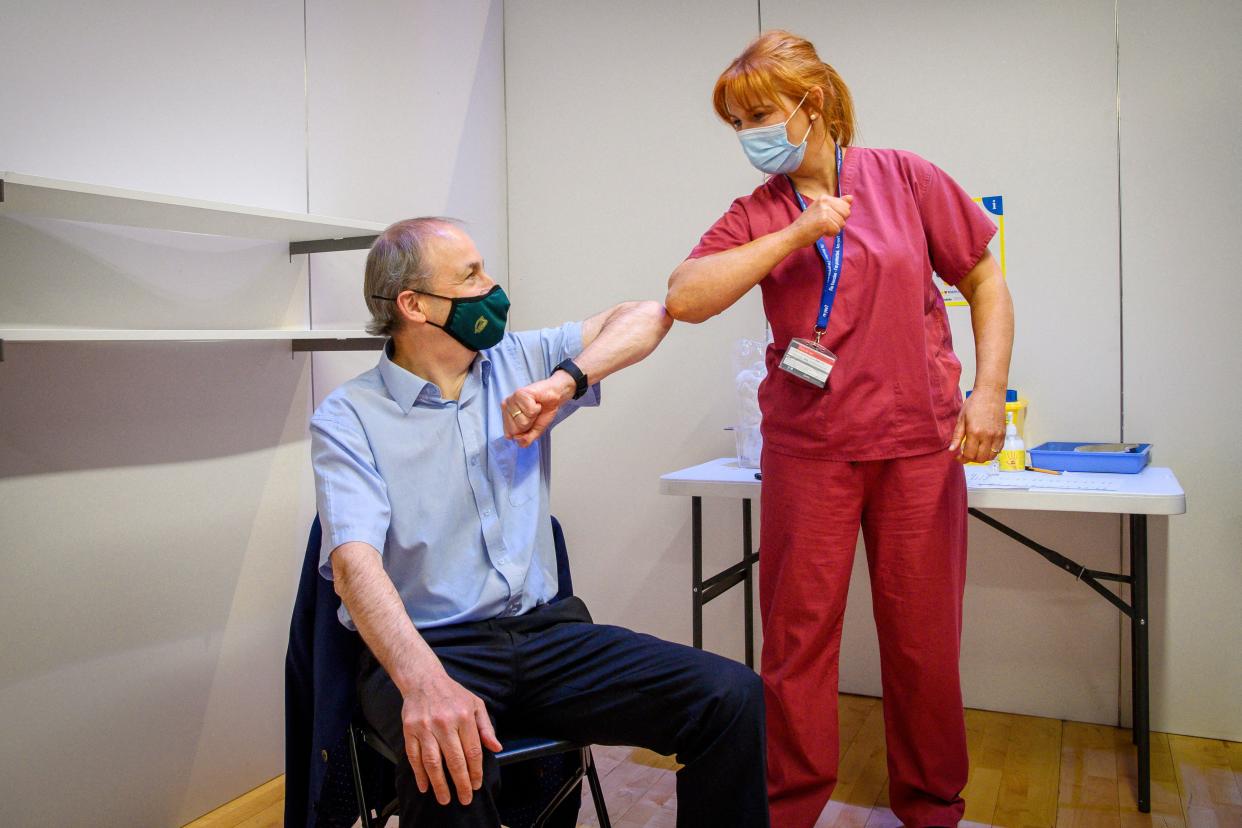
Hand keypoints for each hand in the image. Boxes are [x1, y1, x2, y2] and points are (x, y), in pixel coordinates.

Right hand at [401, 671, 501, 805]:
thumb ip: (486, 728)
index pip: (473, 751)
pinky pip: (414, 756)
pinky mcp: (410, 730)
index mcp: (464, 716)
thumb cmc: (453, 694)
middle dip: (461, 783)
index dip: (475, 771)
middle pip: (455, 760)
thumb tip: (496, 748)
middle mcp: (445, 722)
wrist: (423, 680)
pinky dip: (419, 774)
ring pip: (433, 762)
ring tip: (445, 798)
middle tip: (465, 798)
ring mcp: (425, 727)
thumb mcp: (475, 704)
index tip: (476, 785)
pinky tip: (425, 786)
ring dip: (439, 784)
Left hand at [502, 374, 574, 447]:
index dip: (524, 431)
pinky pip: (529, 411)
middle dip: (529, 424)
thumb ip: (526, 440)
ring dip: (534, 415)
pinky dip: (537, 408)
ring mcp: (511, 400)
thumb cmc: (543, 410)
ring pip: (522, 421)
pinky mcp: (519, 393)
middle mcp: (506, 407)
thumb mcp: (535, 430)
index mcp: (506, 416)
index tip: (529, 421)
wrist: (554, 396)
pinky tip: (536, 401)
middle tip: (533, 414)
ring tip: (535, 407)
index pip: (510, 435)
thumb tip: (518, 440)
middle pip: (516, 429)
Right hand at [785, 194, 853, 248]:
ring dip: (833, 229)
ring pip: (842, 223)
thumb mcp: (823, 210)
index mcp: (824, 197)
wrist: (793, 234)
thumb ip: (838, 204)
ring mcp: (824, 210)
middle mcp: (824, 201)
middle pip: (846, 213)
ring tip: (821, 228)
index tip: (825, 217)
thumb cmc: (808, 224)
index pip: (845, 206)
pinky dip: (830, 234)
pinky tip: (820, 232)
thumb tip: (851, 197)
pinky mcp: (824, 221)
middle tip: (824, 224)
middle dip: (838, 222)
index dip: (838, 215)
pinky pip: (837, 230)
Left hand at [950, 388, 1006, 463]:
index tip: (957, 456)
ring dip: (981, 458)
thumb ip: (957, 436)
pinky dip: (991, 453)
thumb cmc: (974, 404)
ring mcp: (997, 436)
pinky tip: (984, 447)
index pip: (969, 454)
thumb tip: (952, 450)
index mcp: (975, 432)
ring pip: (990, 457)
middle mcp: (988, 436)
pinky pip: (998, 451)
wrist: (991, 394)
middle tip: (965, 454)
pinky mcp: (1003, 434)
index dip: (962, 459)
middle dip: (971, 459)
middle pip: (980, 458)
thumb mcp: (961, 419)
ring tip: (975, 451)